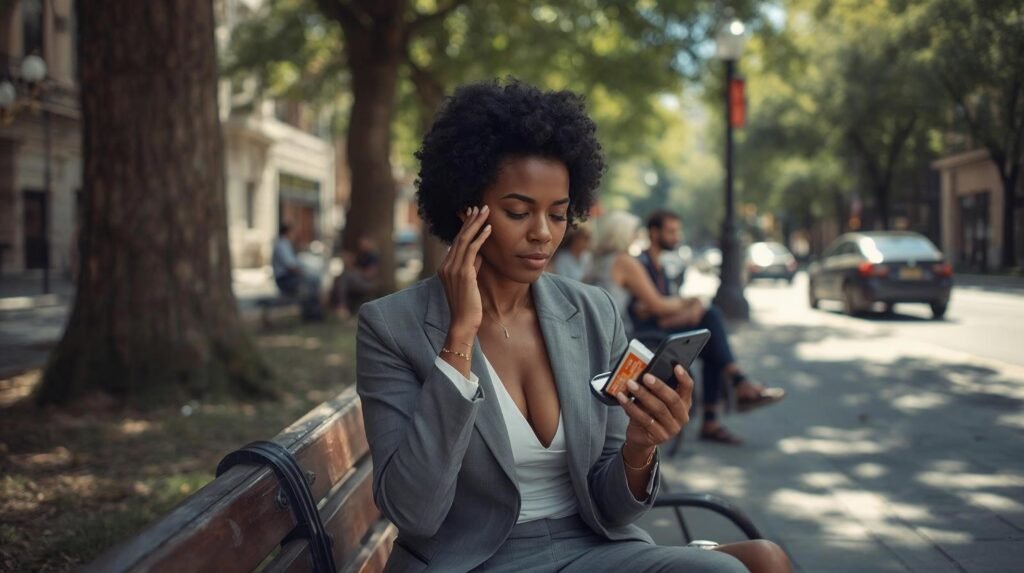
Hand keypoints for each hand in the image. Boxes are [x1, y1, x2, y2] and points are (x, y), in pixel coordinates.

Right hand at [439, 206, 491, 337]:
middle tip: (479, 206)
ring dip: (475, 224)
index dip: (464, 227)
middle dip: (469, 220)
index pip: (455, 242)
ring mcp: (453, 269)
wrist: (463, 322)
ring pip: (464, 240)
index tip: (473, 214)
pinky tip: (488, 229)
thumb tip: (480, 253)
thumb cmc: (468, 305)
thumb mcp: (470, 282)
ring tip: (484, 211)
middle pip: (458, 237)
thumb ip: (473, 266)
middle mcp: (446, 266)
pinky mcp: (463, 273)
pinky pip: (472, 250)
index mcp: (445, 267)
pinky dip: (480, 237)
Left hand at [615, 365, 693, 455]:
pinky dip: (632, 407)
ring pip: (658, 408)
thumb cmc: (648, 413)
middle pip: (673, 399)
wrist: (641, 437)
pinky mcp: (659, 436)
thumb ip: (653, 389)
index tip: (675, 366)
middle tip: (645, 376)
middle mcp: (682, 416)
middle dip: (658, 386)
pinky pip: (644, 419)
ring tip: (630, 384)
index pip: (687, 388)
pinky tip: (622, 398)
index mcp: (684, 404)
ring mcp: (672, 428)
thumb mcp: (654, 399)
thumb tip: (642, 372)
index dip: (683, 377)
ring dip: (642, 395)